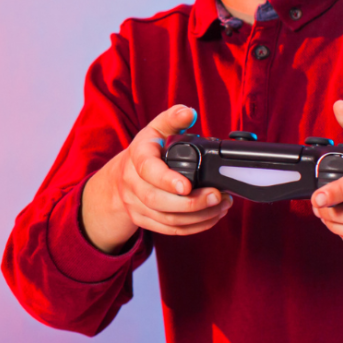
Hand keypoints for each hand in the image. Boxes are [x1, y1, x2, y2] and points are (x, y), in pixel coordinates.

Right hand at [82, 104, 233, 252]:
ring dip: (199, 216)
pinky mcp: (144, 220)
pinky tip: (212, 216)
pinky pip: (170, 230)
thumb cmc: (146, 151)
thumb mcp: (156, 129)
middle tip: (217, 196)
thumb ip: (173, 119)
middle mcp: (132, 183)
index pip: (148, 170)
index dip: (167, 180)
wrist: (121, 177)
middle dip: (192, 203)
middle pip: (159, 201)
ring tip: (222, 205)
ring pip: (167, 219)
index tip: (188, 186)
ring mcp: (136, 204)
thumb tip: (188, 112)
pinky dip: (194, 227)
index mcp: (136, 157)